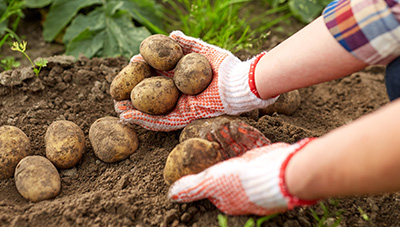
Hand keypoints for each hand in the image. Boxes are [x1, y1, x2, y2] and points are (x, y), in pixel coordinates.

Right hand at [114, 31, 277, 130]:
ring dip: (135, 111)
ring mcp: (181, 107)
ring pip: (154, 111)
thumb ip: (188, 44)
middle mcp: (179, 94)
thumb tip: (172, 35)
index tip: (130, 68)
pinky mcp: (184, 117)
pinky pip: (162, 121)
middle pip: (152, 96)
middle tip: (117, 93)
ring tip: (117, 109)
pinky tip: (129, 117)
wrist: (238, 84)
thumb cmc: (224, 66)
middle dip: (135, 95)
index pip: (158, 78)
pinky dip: (145, 120)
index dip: (143, 74)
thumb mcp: (203, 51)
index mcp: (182, 79)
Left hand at [168, 138, 316, 215]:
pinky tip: (239, 128)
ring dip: (229, 141)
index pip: (208, 180)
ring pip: (236, 154)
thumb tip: (171, 195)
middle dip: (217, 149)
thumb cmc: (243, 180)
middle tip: (210, 133)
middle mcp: (238, 187)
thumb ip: (192, 187)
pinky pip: (250, 148)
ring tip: (221, 127)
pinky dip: (244, 138)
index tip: (199, 148)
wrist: (282, 172)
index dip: (203, 163)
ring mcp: (252, 175)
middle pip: (223, 165)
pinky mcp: (263, 163)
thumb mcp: (211, 182)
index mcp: (225, 197)